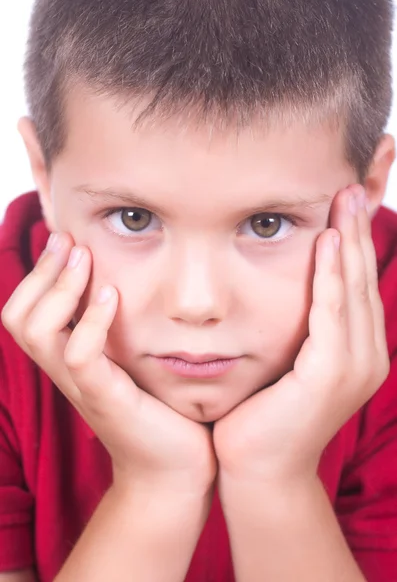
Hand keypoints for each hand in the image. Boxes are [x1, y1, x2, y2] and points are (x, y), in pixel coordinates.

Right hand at [1, 234, 216, 494]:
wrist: (174, 469)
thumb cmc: (160, 410)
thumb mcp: (133, 361)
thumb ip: (121, 330)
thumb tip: (129, 286)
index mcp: (68, 360)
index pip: (25, 311)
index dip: (38, 273)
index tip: (66, 239)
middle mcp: (65, 372)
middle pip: (18, 317)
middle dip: (41, 272)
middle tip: (69, 242)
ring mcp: (82, 386)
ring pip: (37, 331)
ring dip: (59, 288)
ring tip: (84, 259)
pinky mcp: (106, 398)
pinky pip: (80, 355)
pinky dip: (90, 321)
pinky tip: (112, 296)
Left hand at [214, 185, 389, 482]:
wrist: (258, 469)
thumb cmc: (264, 415)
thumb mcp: (287, 364)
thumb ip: (300, 330)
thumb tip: (289, 292)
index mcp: (356, 353)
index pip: (355, 287)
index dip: (353, 244)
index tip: (345, 204)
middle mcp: (366, 356)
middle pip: (360, 281)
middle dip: (357, 231)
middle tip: (352, 187)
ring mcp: (354, 366)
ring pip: (351, 290)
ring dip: (349, 242)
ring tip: (345, 199)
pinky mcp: (331, 374)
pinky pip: (332, 311)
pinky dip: (331, 275)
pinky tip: (328, 241)